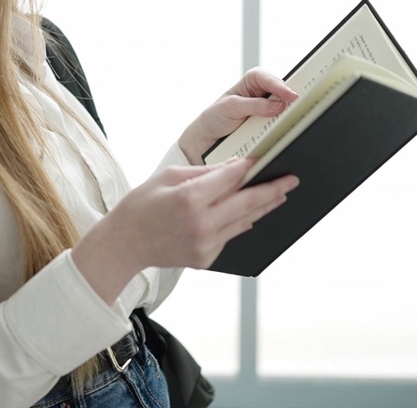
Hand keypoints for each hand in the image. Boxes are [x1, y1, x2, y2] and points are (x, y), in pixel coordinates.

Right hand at [73, 158, 298, 303]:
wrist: (125, 244)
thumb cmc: (141, 205)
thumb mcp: (168, 176)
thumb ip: (204, 172)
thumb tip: (236, 167)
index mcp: (189, 198)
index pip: (231, 178)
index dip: (250, 167)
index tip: (265, 159)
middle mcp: (201, 223)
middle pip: (248, 203)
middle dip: (273, 189)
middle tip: (291, 179)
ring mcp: (206, 244)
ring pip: (246, 221)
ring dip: (264, 207)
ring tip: (281, 194)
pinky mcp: (206, 258)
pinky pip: (231, 235)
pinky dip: (242, 222)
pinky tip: (252, 213)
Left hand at [178, 67, 298, 162]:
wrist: (208, 137)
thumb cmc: (215, 116)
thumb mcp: (230, 108)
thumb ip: (253, 105)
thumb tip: (277, 105)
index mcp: (252, 80)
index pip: (268, 79)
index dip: (280, 86)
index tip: (291, 96)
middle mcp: (262, 92)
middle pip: (282, 92)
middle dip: (291, 98)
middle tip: (300, 106)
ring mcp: (268, 109)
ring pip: (284, 108)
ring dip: (290, 113)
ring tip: (297, 118)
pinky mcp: (269, 124)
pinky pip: (280, 124)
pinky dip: (284, 126)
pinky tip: (288, 129)